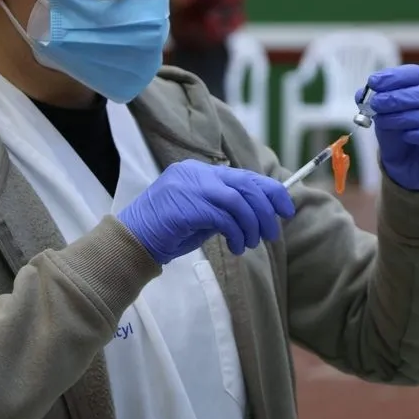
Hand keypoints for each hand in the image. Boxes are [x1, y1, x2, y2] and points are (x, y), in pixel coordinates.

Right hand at [118, 160, 295, 264]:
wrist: (132, 241)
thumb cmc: (167, 231)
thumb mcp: (200, 215)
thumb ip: (224, 208)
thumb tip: (260, 213)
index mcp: (199, 171)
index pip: (244, 175)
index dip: (269, 191)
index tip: (286, 208)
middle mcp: (196, 173)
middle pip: (245, 185)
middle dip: (265, 210)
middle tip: (271, 233)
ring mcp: (190, 187)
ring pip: (238, 201)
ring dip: (251, 225)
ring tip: (249, 244)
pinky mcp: (188, 206)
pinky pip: (225, 218)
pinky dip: (237, 233)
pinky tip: (236, 247)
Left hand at [356, 65, 418, 191]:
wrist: (411, 165)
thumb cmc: (402, 133)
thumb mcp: (384, 115)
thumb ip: (375, 102)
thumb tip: (360, 93)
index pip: (417, 73)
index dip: (395, 77)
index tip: (373, 82)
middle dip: (397, 97)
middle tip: (376, 103)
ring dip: (405, 117)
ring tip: (384, 122)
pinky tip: (407, 136)